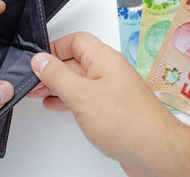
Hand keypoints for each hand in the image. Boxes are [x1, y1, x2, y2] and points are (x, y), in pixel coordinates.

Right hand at [29, 32, 189, 176]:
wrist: (155, 150)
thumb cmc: (127, 122)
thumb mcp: (82, 95)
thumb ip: (58, 76)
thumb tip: (40, 60)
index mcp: (104, 59)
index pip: (76, 40)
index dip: (55, 47)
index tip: (38, 62)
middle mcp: (110, 71)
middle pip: (76, 60)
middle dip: (53, 69)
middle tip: (34, 80)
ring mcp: (113, 89)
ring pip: (80, 80)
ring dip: (59, 85)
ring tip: (40, 92)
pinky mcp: (114, 107)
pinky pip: (87, 96)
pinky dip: (70, 99)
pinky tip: (59, 105)